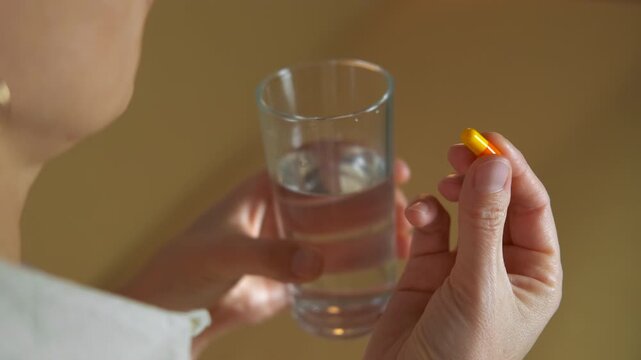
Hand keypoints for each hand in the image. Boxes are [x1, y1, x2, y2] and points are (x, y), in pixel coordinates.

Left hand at [119, 160, 411, 355]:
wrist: (173, 311)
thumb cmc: (184, 266)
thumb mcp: (223, 252)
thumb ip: (266, 256)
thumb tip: (316, 263)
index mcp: (267, 187)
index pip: (317, 161)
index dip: (354, 156)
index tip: (388, 162)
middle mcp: (286, 209)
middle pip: (341, 194)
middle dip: (376, 196)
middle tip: (406, 208)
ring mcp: (294, 241)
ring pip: (343, 228)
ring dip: (375, 230)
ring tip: (405, 239)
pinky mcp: (296, 273)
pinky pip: (335, 263)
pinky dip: (361, 263)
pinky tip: (386, 267)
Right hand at [365, 133, 561, 359]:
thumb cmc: (460, 355)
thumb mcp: (477, 285)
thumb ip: (482, 223)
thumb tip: (492, 166)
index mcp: (534, 275)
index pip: (532, 208)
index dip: (513, 170)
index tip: (490, 142)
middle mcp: (502, 266)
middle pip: (498, 203)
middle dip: (482, 174)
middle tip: (461, 148)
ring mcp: (464, 265)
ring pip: (464, 210)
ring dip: (454, 188)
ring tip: (443, 174)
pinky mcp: (428, 268)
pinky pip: (430, 227)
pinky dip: (423, 213)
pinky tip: (416, 213)